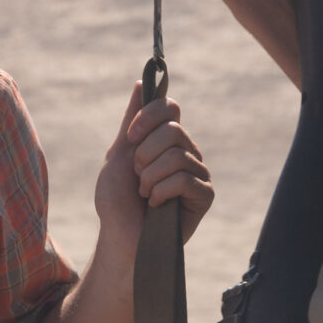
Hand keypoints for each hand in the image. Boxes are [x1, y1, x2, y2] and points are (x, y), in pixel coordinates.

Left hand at [92, 81, 213, 253]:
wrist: (120, 238)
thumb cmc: (117, 201)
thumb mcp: (120, 154)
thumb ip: (132, 121)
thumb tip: (141, 83)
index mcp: (167, 140)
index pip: (170, 108)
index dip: (148, 118)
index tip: (131, 137)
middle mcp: (187, 152)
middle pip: (172, 131)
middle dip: (144, 156)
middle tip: (137, 177)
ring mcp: (198, 173)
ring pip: (176, 156)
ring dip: (149, 178)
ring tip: (145, 194)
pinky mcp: (205, 196)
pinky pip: (184, 179)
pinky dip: (161, 192)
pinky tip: (156, 206)